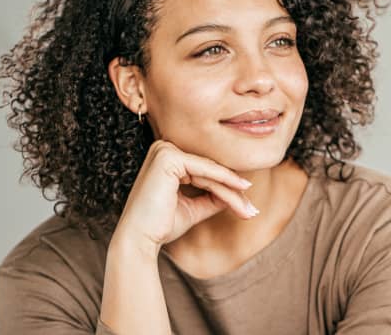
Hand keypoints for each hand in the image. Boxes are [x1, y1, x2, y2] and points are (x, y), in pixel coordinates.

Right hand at [112, 139, 257, 252]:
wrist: (139, 241)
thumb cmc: (161, 226)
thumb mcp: (193, 208)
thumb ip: (213, 198)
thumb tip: (239, 193)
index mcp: (165, 158)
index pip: (203, 172)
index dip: (226, 188)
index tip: (247, 206)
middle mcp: (162, 149)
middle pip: (208, 171)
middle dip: (232, 192)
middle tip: (252, 210)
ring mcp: (164, 150)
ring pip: (210, 172)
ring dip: (232, 192)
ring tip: (249, 210)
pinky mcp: (168, 157)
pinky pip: (205, 170)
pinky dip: (224, 182)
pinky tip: (242, 190)